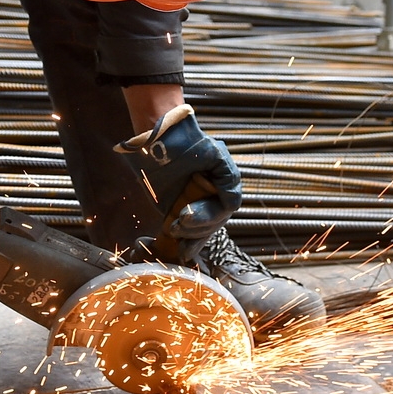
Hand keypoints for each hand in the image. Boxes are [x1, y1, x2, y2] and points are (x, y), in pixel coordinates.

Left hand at [115, 104, 240, 256]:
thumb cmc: (188, 143)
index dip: (209, 214)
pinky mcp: (181, 213)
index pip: (226, 207)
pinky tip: (182, 251)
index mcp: (226, 184)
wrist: (159, 141)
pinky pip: (189, 234)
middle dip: (197, 225)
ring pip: (203, 231)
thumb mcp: (215, 154)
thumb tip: (232, 205)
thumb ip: (229, 177)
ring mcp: (198, 206)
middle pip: (215, 222)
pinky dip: (187, 245)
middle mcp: (215, 197)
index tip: (187, 213)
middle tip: (179, 219)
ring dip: (190, 235)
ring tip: (173, 227)